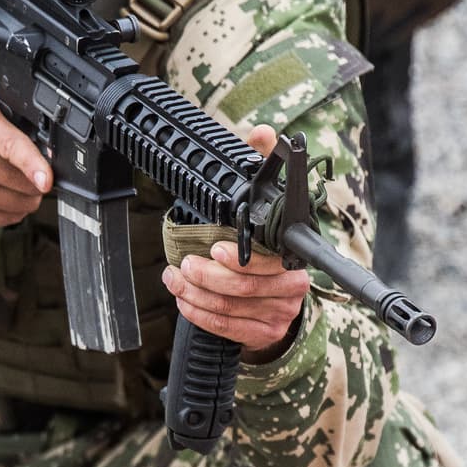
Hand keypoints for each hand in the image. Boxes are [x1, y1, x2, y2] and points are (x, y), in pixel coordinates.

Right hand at [0, 63, 51, 225]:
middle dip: (38, 179)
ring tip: (24, 183)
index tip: (47, 179)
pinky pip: (1, 218)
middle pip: (18, 180)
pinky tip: (9, 195)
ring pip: (14, 203)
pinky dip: (13, 210)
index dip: (32, 164)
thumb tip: (41, 87)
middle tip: (38, 171)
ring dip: (28, 196)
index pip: (8, 145)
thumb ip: (8, 81)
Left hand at [160, 125, 310, 362]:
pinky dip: (200, 313)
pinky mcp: (264, 334)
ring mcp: (280, 313)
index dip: (239, 258)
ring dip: (196, 294)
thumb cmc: (264, 247)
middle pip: (246, 287)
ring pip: (232, 308)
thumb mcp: (264, 202)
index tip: (214, 249)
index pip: (269, 260)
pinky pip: (227, 327)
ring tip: (174, 279)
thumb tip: (263, 132)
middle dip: (208, 276)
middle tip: (183, 265)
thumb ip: (261, 165)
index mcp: (292, 255)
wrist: (278, 296)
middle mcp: (292, 286)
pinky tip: (184, 300)